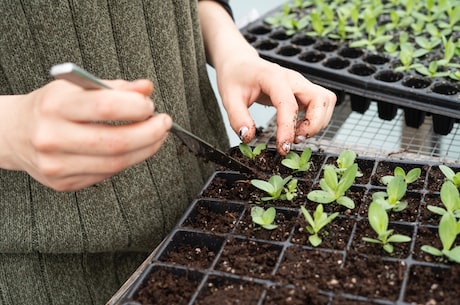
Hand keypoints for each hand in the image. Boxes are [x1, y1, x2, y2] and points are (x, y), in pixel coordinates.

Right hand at [0, 79, 171, 190]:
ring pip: (115, 164)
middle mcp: (53, 137)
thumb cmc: (50, 107)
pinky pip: (106, 175)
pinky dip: (126, 161)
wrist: (13, 133)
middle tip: (164, 124)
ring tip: (156, 136)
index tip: (150, 105)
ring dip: (145, 150)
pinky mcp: (64, 183)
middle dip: (150, 133)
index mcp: (55, 106)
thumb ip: (115, 87)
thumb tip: (147, 88)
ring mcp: (57, 165)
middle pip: (116, 142)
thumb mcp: (77, 87)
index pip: (105, 107)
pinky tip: (133, 150)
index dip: (136, 107)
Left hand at [216, 55, 335, 154]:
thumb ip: (237, 118)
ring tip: (297, 135)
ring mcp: (301, 84)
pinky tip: (298, 128)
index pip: (288, 104)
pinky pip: (321, 104)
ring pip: (326, 101)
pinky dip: (317, 119)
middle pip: (321, 99)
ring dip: (318, 122)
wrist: (240, 63)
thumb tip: (248, 137)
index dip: (288, 128)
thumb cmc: (235, 77)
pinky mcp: (303, 91)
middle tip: (296, 139)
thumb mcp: (228, 98)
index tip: (282, 147)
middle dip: (314, 125)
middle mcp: (293, 78)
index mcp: (273, 77)